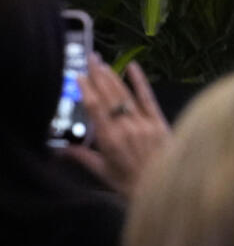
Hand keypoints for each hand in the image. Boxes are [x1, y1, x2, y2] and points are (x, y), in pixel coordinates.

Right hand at [62, 54, 169, 196]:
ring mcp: (143, 122)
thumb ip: (81, 157)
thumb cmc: (129, 182)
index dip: (87, 89)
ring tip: (102, 62)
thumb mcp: (102, 172)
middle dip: (98, 76)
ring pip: (125, 95)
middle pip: (109, 96)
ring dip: (113, 77)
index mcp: (109, 139)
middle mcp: (126, 127)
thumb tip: (59, 150)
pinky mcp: (158, 120)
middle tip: (91, 58)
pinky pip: (147, 97)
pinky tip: (132, 66)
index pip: (95, 108)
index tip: (79, 75)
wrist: (162, 186)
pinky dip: (140, 81)